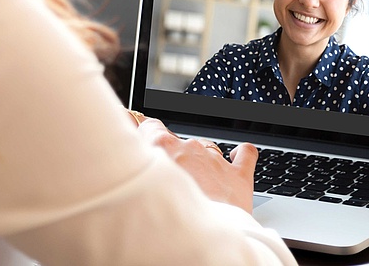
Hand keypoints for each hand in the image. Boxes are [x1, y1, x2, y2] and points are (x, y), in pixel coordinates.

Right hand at [135, 117, 257, 212]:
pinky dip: (240, 154)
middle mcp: (189, 148)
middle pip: (179, 143)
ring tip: (195, 188)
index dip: (148, 135)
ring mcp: (215, 160)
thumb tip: (124, 152)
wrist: (198, 241)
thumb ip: (137, 164)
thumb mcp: (139, 187)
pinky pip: (244, 154)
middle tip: (169, 182)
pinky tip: (235, 158)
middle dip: (175, 158)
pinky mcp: (238, 175)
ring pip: (206, 149)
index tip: (145, 143)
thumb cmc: (166, 218)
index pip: (151, 127)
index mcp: (162, 146)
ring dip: (201, 162)